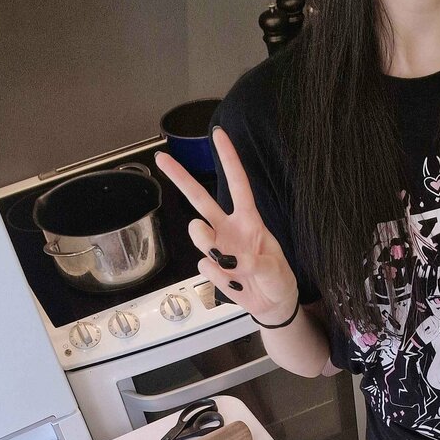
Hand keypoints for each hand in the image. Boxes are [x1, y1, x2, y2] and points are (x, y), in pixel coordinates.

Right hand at [154, 128, 298, 324]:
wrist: (272, 304)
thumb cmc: (277, 279)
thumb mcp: (275, 270)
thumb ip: (254, 263)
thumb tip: (232, 260)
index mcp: (249, 221)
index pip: (238, 185)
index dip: (229, 160)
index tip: (218, 135)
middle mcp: (229, 229)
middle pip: (200, 200)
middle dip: (181, 179)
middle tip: (162, 159)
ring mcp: (218, 247)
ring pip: (198, 234)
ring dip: (207, 243)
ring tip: (227, 261)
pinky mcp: (212, 267)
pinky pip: (206, 267)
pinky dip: (221, 278)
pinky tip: (234, 282)